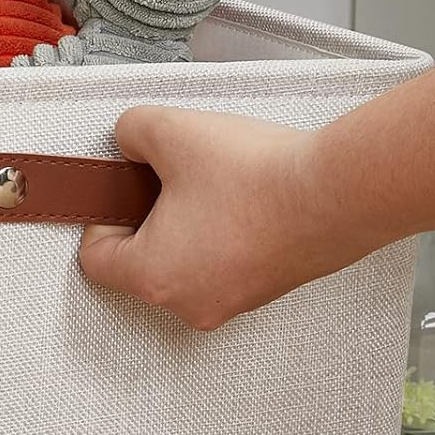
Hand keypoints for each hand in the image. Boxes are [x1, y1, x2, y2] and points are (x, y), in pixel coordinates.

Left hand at [78, 107, 373, 329]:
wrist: (338, 192)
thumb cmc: (256, 175)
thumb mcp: (170, 131)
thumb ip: (129, 133)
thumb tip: (128, 142)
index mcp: (154, 278)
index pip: (95, 260)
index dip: (103, 215)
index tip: (125, 187)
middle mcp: (190, 304)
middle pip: (142, 263)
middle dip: (149, 217)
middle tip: (171, 178)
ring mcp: (234, 303)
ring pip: (187, 263)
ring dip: (189, 225)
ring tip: (213, 183)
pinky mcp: (268, 289)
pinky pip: (226, 263)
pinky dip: (225, 234)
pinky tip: (244, 197)